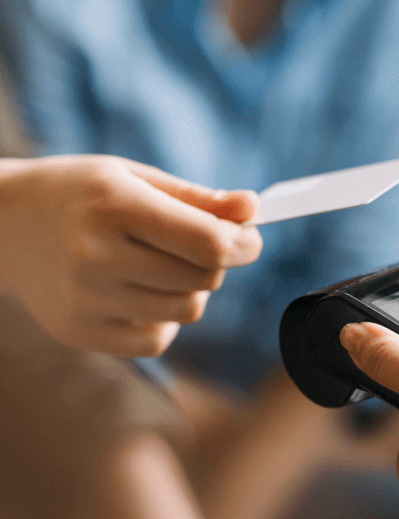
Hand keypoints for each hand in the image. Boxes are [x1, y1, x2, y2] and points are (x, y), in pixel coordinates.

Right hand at [0, 155, 261, 356]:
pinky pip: (157, 340)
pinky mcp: (78, 332)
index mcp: (114, 206)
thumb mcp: (134, 177)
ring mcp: (84, 299)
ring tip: (161, 266)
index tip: (248, 238)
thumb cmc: (79, 194)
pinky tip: (141, 293)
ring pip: (187, 311)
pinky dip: (164, 320)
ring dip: (192, 290)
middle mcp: (96, 256)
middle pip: (203, 279)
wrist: (0, 224)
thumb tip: (254, 209)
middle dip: (216, 263)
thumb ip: (197, 198)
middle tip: (197, 245)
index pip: (208, 243)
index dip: (243, 244)